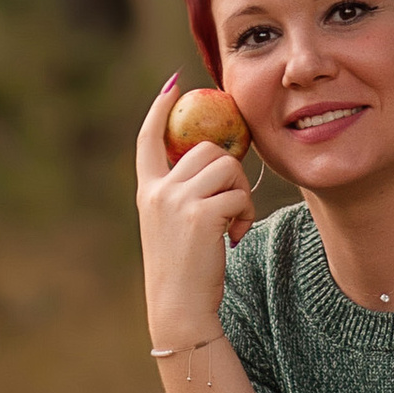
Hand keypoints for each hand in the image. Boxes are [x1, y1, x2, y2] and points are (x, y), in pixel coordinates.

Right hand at [136, 73, 253, 353]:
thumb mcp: (172, 227)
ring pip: (226, 167)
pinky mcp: (201, 214)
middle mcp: (158, 191)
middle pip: (206, 149)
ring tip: (235, 223)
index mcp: (148, 191)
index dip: (159, 108)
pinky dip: (246, 214)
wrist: (179, 309)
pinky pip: (238, 194)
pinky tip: (235, 238)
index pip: (148, 138)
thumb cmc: (184, 272)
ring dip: (241, 193)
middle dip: (229, 171)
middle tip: (233, 205)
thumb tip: (216, 162)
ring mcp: (177, 201)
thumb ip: (184, 195)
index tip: (173, 84)